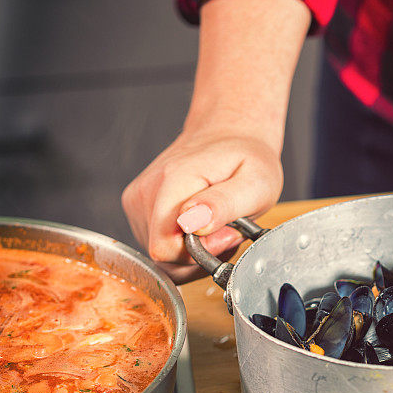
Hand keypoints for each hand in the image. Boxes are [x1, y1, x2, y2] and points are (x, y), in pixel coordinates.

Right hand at [122, 126, 282, 283]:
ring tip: (217, 224)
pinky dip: (184, 246)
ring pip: (161, 256)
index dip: (200, 252)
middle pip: (162, 257)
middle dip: (200, 255)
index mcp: (172, 182)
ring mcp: (137, 201)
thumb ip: (223, 205)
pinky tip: (202, 225)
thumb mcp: (254, 183)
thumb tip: (191, 224)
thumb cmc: (246, 159)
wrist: (229, 135)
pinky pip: (159, 246)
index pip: (166, 249)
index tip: (227, 232)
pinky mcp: (137, 209)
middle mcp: (146, 192)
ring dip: (193, 252)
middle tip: (228, 229)